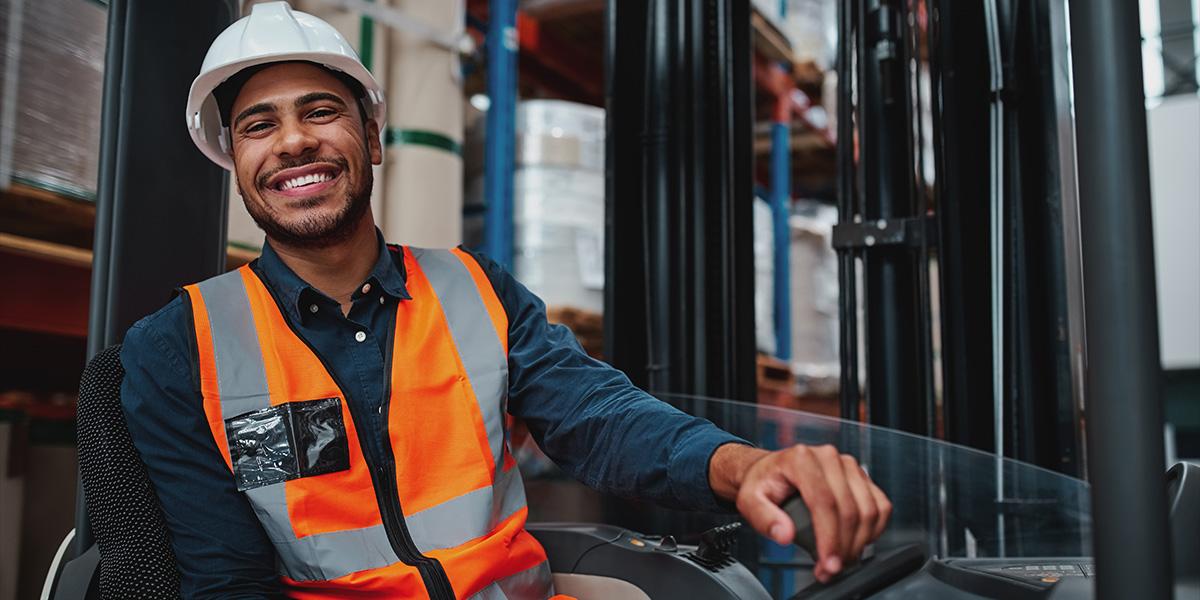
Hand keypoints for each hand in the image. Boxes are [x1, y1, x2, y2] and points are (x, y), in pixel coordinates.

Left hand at [709, 443, 891, 582]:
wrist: (770, 470)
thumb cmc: (762, 483)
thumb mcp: (750, 501)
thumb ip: (764, 519)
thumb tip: (784, 534)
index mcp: (802, 459)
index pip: (825, 503)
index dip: (830, 537)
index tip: (828, 562)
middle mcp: (829, 458)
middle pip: (850, 509)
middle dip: (844, 547)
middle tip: (831, 568)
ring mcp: (848, 466)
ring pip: (869, 509)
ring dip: (860, 542)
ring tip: (841, 560)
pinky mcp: (861, 476)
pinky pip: (880, 505)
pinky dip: (874, 529)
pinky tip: (857, 543)